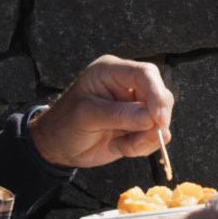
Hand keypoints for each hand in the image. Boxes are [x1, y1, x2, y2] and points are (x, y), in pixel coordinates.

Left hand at [29, 55, 173, 168]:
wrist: (57, 147)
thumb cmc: (65, 124)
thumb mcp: (86, 116)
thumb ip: (118, 115)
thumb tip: (151, 119)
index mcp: (112, 72)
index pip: (145, 74)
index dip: (157, 95)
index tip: (159, 120)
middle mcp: (127, 86)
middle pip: (160, 96)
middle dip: (154, 121)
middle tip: (138, 140)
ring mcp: (135, 106)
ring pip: (160, 120)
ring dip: (145, 138)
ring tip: (120, 144)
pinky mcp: (138, 126)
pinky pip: (153, 137)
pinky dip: (141, 147)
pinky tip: (119, 146)